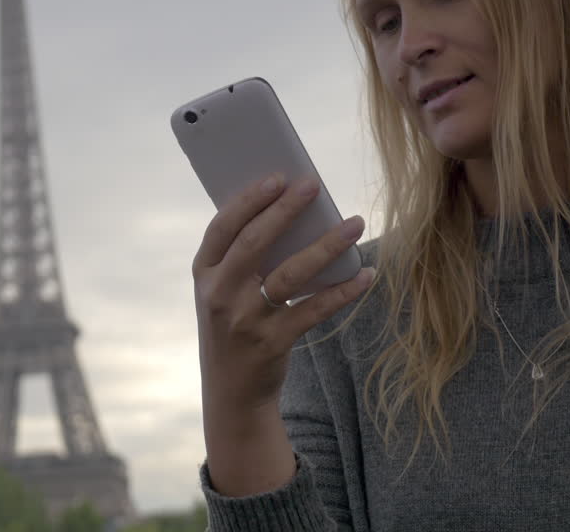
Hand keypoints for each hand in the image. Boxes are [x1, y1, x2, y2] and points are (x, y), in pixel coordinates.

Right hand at [192, 173, 374, 494]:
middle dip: (285, 209)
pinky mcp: (272, 343)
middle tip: (313, 185)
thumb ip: (243, 258)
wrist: (231, 393)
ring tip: (354, 223)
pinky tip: (365, 274)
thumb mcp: (222, 291)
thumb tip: (290, 210)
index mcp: (204, 274)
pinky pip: (313, 310)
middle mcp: (219, 295)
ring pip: (290, 274)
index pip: (223, 227)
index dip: (249, 200)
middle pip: (254, 243)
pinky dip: (342, 291)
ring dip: (326, 245)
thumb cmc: (233, 326)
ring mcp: (244, 320)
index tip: (277, 177)